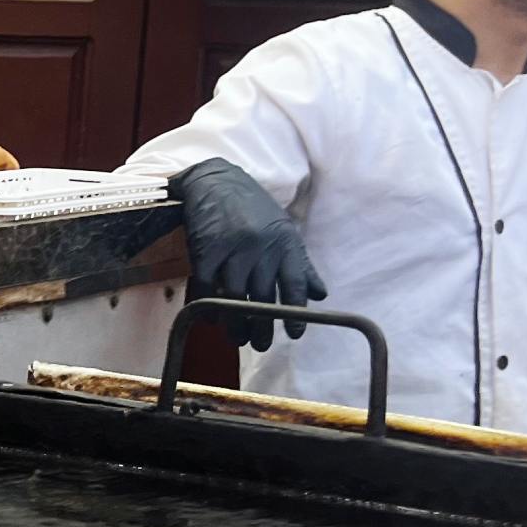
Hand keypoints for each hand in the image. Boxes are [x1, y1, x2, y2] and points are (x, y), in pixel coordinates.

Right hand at [171, 157, 327, 349]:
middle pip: (264, 297)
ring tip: (238, 339)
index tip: (294, 335)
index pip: (295, 286)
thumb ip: (300, 264)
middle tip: (261, 345)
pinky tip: (213, 319)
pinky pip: (207, 286)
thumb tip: (321, 295)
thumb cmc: (252, 208)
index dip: (295, 314)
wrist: (215, 181)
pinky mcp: (205, 249)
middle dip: (263, 326)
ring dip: (236, 322)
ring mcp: (232, 249)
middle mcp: (262, 247)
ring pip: (235, 297)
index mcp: (285, 243)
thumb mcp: (283, 230)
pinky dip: (209, 306)